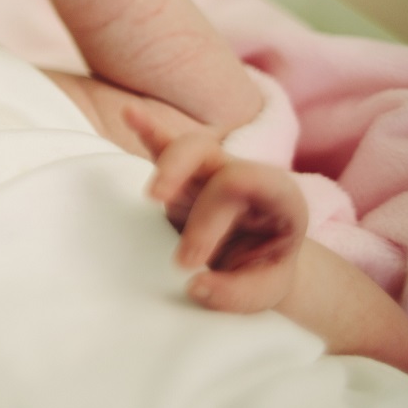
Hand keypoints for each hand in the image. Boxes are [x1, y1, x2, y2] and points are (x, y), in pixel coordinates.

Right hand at [125, 107, 307, 312]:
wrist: (259, 264)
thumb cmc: (262, 272)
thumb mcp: (266, 292)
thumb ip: (237, 294)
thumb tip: (196, 286)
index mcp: (278, 195)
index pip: (244, 183)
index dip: (210, 221)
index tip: (187, 265)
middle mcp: (243, 175)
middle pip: (213, 159)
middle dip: (187, 197)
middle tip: (177, 253)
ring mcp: (211, 172)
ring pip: (188, 147)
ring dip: (166, 166)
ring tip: (151, 198)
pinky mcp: (182, 176)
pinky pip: (164, 145)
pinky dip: (147, 129)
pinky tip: (129, 114)